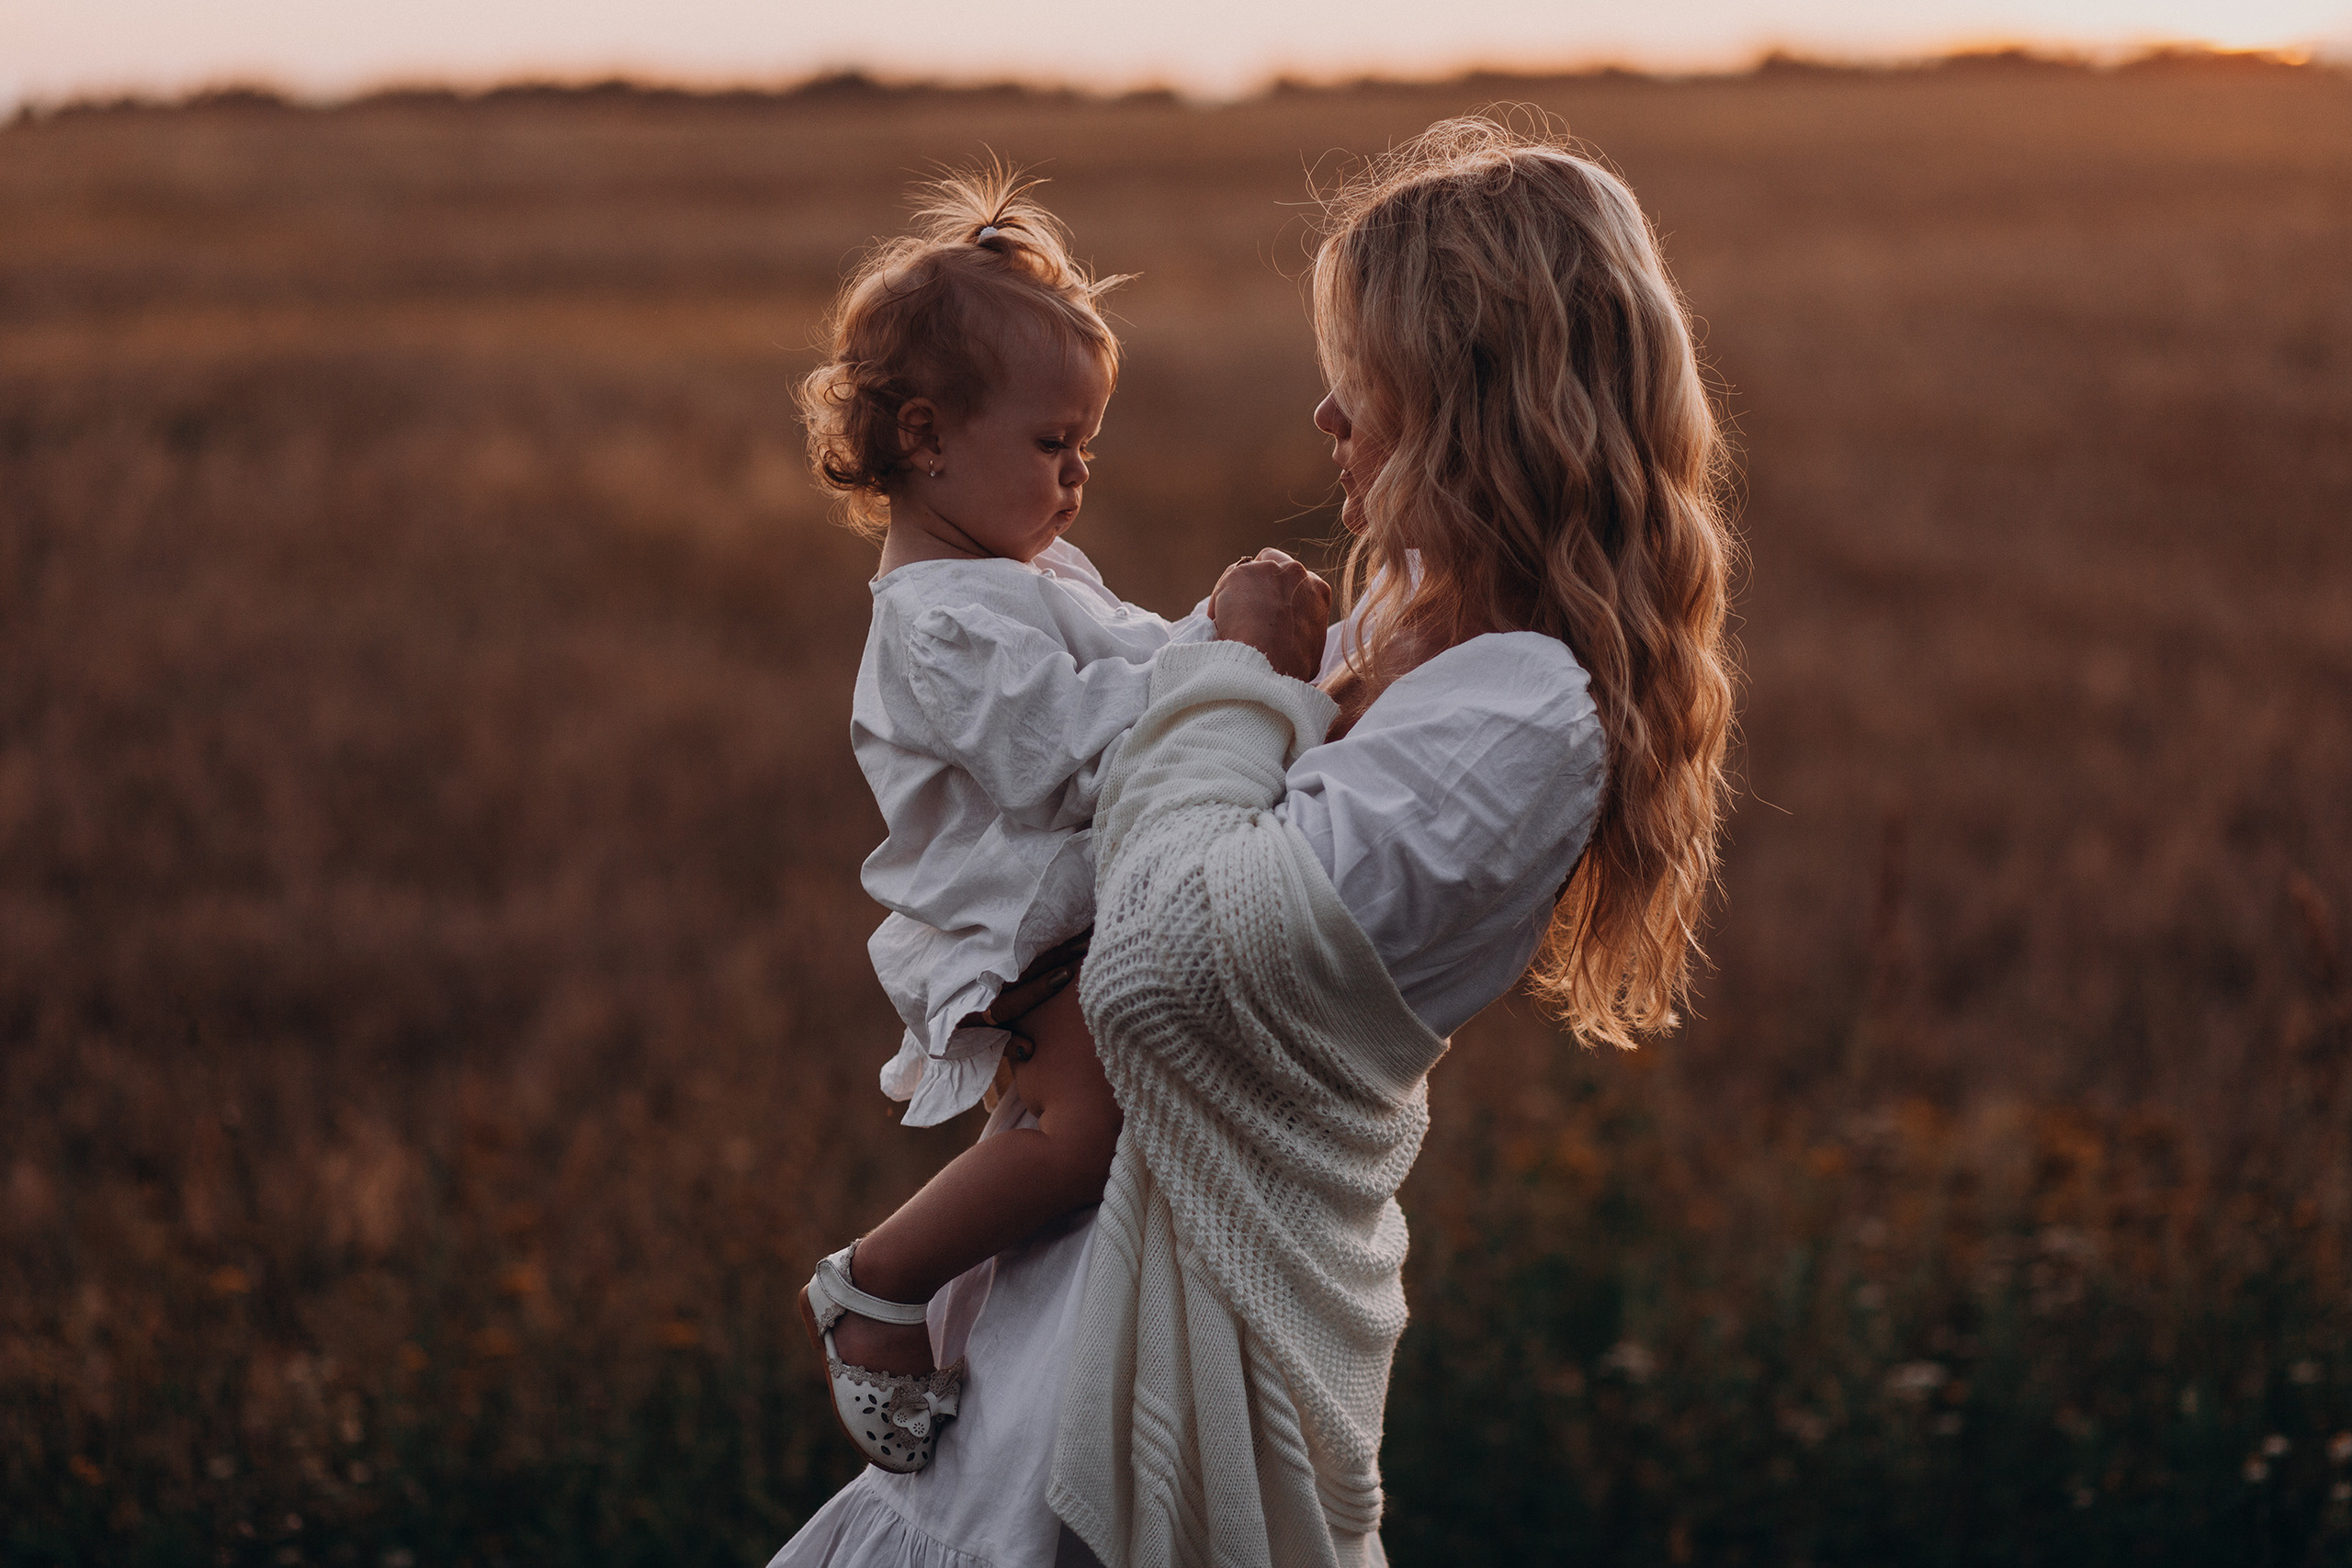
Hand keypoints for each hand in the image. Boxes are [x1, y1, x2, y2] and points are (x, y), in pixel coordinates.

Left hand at [1208, 549, 1331, 681]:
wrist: (1263, 665)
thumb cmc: (1288, 668)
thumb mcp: (1311, 654)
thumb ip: (1306, 635)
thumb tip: (1296, 641)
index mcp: (1318, 590)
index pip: (1296, 581)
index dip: (1280, 594)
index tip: (1269, 610)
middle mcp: (1296, 572)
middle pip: (1272, 564)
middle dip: (1260, 582)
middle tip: (1248, 610)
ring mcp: (1268, 569)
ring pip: (1247, 572)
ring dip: (1239, 592)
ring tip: (1232, 623)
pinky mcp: (1241, 573)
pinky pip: (1226, 584)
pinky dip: (1220, 602)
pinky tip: (1220, 624)